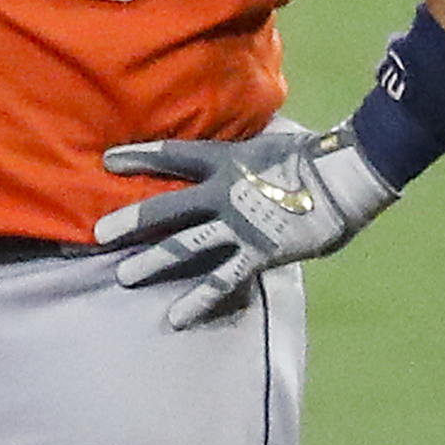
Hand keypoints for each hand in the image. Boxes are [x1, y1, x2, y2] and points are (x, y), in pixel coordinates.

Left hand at [95, 119, 397, 328]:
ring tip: (123, 276)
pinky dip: (199, 300)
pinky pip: (223, 280)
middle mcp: (223, 193)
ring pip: (186, 246)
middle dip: (131, 221)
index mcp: (226, 160)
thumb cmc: (313, 153)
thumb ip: (244, 142)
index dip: (139, 156)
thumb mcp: (271, 138)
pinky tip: (175, 317)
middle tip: (99, 233)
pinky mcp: (258, 253)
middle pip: (167, 207)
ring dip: (153, 262)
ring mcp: (238, 226)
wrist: (346, 177)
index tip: (108, 160)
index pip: (173, 155)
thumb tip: (237, 127)